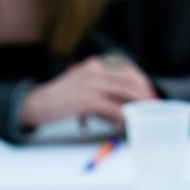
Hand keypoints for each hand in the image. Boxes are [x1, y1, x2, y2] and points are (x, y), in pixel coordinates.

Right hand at [19, 56, 157, 127]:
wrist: (38, 104)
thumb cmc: (62, 100)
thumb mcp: (83, 85)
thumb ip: (102, 88)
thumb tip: (124, 103)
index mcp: (95, 65)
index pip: (127, 69)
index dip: (142, 82)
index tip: (149, 94)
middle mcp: (95, 70)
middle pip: (130, 80)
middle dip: (144, 95)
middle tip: (151, 108)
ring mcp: (91, 84)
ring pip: (125, 93)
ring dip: (136, 106)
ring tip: (139, 117)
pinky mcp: (87, 100)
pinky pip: (114, 108)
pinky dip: (122, 117)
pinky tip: (122, 124)